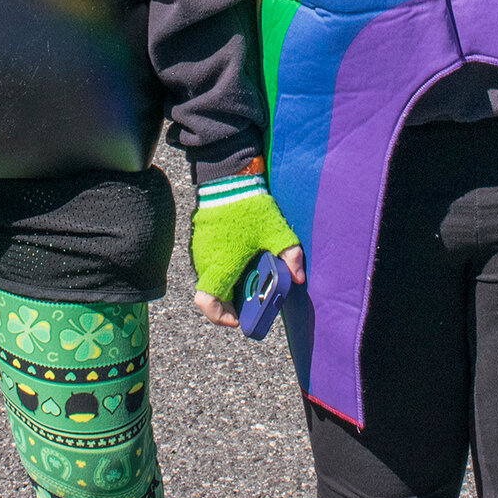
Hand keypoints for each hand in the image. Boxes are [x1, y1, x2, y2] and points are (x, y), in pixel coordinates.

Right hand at [188, 171, 304, 328]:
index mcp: (221, 264)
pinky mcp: (199, 240)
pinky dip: (221, 270)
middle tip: (248, 301)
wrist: (228, 178)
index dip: (219, 317)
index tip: (237, 318)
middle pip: (210, 295)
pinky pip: (207, 263)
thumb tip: (298, 278)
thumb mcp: (276, 231)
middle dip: (228, 304)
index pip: (207, 302)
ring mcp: (199, 250)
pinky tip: (239, 259)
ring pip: (208, 279)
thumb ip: (290, 256)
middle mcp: (204, 261)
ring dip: (225, 286)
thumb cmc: (250, 207)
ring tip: (247, 279)